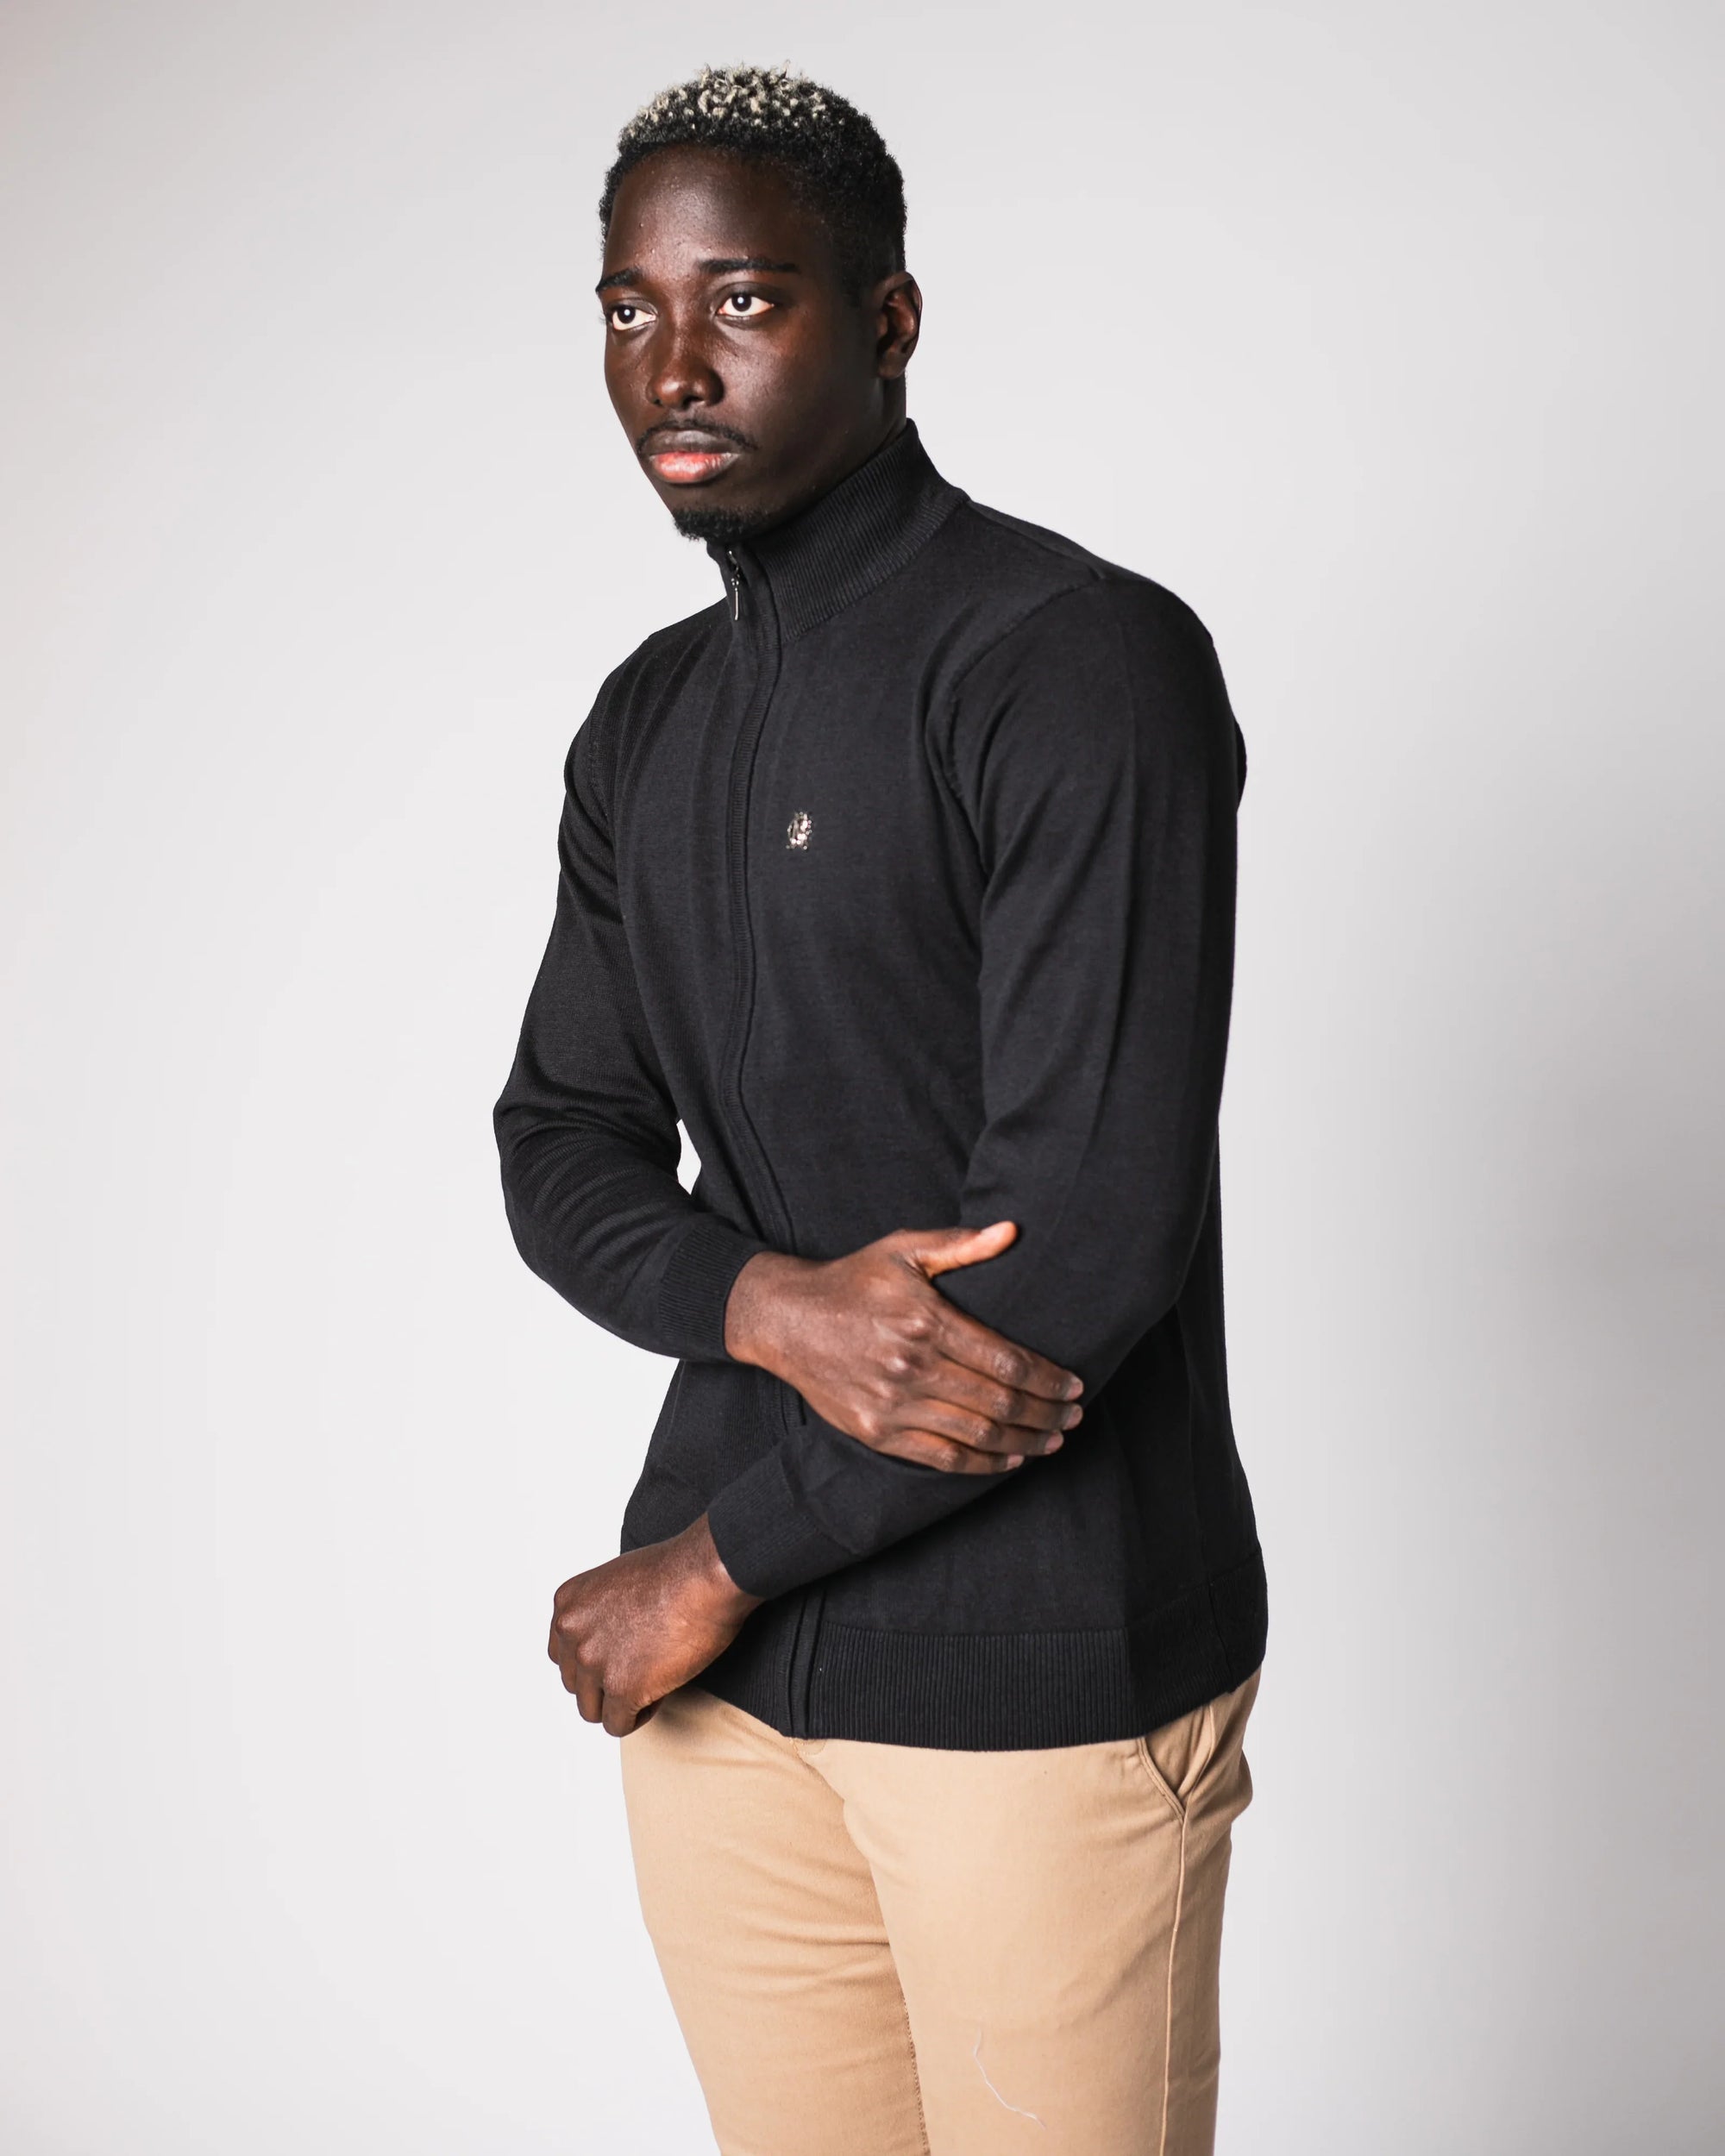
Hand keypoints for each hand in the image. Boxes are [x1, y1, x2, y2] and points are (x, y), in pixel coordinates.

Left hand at [546, 1513, 761, 1735]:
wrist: (705, 1575)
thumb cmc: (676, 1570)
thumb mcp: (617, 1580)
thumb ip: (599, 1612)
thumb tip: (607, 1642)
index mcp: (568, 1605)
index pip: (563, 1655)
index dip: (593, 1661)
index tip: (619, 1656)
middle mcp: (572, 1633)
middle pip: (575, 1684)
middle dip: (606, 1682)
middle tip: (641, 1667)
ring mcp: (594, 1662)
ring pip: (592, 1710)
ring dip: (619, 1703)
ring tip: (651, 1680)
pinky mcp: (622, 1688)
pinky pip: (618, 1725)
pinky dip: (639, 1716)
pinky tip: (660, 1692)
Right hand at [723, 1221, 1083, 1474]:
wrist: (786, 1320)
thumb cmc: (852, 1279)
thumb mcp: (902, 1248)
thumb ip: (960, 1244)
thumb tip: (1012, 1231)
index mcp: (926, 1320)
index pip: (1006, 1359)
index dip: (1048, 1377)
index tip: (1076, 1384)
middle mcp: (911, 1366)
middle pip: (999, 1401)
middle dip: (1046, 1412)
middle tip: (1074, 1415)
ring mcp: (893, 1404)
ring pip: (976, 1434)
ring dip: (1023, 1442)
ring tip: (1053, 1440)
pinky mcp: (877, 1432)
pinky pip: (941, 1457)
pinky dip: (981, 1464)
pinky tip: (1008, 1459)